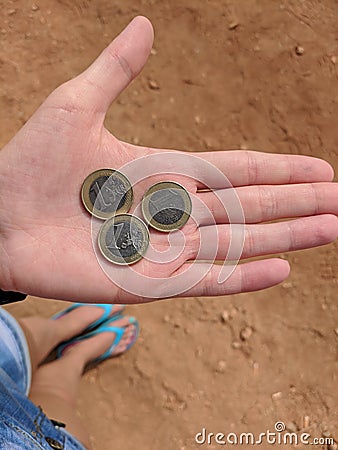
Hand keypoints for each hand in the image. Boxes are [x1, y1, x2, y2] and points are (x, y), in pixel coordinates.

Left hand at [0, 17, 336, 302]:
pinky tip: (281, 268)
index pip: (237, 169)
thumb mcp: (76, 106)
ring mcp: (163, 249)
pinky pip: (205, 279)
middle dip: (296, 203)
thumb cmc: (30, 164)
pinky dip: (243, 276)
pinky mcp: (147, 283)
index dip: (280, 169)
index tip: (321, 168)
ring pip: (237, 242)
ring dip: (285, 236)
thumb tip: (145, 24)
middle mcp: (172, 211)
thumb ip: (116, 71)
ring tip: (329, 229)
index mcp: (164, 171)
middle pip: (249, 206)